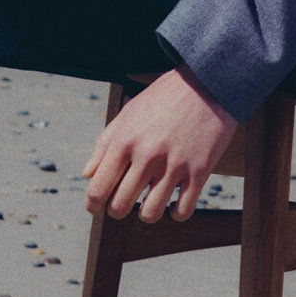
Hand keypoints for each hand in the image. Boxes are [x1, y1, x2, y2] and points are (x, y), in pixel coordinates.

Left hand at [83, 67, 238, 223]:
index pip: (98, 188)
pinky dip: (175, 213)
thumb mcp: (128, 113)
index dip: (93, 204)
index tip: (96, 207)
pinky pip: (182, 210)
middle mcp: (148, 155)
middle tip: (123, 203)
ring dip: (146, 213)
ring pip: (150, 213)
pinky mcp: (200, 171)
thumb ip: (104, 144)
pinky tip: (173, 202)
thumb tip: (88, 174)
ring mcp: (175, 165)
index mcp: (125, 141)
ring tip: (148, 203)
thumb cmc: (163, 98)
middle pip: (121, 206)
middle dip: (117, 210)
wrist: (207, 83)